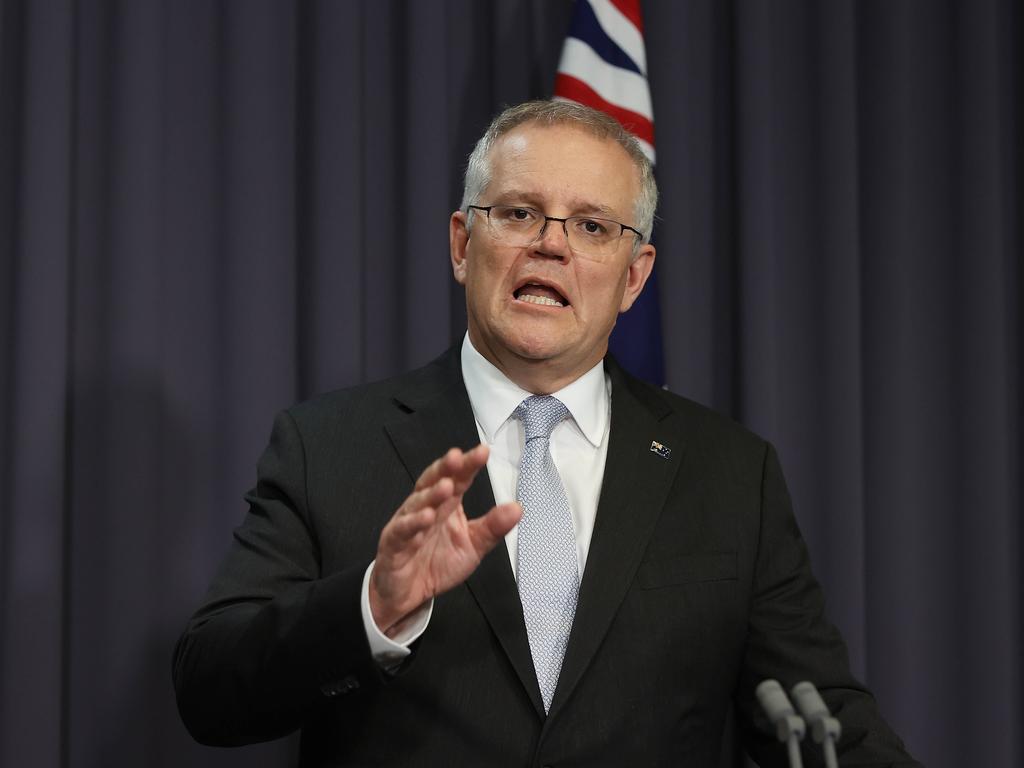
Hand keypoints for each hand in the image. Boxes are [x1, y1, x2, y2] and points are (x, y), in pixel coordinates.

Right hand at [369, 444, 521, 635]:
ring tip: (446, 487)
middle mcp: (425, 507)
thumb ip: (493, 528)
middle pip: (434, 482)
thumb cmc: (438, 563)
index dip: (468, 465)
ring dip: (431, 495)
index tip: (483, 451)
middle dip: (445, 469)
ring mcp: (407, 523)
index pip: (458, 479)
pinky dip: (413, 524)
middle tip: (457, 457)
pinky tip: (425, 518)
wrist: (409, 593)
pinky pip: (402, 531)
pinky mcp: (393, 544)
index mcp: (447, 505)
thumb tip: (518, 507)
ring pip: (417, 503)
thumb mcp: (473, 546)